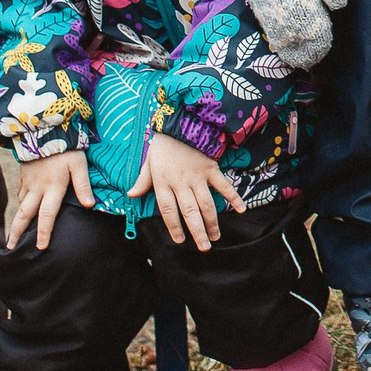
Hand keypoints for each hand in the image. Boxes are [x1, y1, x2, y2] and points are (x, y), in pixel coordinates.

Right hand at [6, 151, 92, 251]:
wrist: (43, 128)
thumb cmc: (66, 146)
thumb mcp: (79, 164)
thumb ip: (83, 185)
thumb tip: (90, 205)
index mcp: (52, 187)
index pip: (47, 215)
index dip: (44, 232)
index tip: (40, 247)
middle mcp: (37, 188)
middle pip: (25, 214)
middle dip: (17, 232)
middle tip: (11, 248)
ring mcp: (28, 181)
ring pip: (20, 205)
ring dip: (17, 220)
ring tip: (14, 234)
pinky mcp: (23, 174)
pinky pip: (19, 193)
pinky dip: (19, 204)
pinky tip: (21, 209)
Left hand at [130, 132, 244, 250]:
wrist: (181, 122)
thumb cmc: (163, 144)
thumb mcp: (148, 161)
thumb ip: (142, 180)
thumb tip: (130, 195)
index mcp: (163, 182)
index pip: (169, 210)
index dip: (174, 227)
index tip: (180, 241)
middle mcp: (181, 182)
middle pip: (190, 212)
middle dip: (197, 232)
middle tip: (204, 247)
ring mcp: (197, 176)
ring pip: (206, 204)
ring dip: (212, 222)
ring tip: (216, 236)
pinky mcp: (211, 168)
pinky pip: (223, 186)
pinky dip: (233, 198)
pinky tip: (241, 210)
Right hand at [232, 0, 350, 68]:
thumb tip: (340, 5)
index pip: (305, 21)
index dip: (315, 39)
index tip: (324, 51)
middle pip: (287, 29)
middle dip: (300, 48)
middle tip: (311, 61)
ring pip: (271, 26)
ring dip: (284, 45)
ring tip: (294, 59)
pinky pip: (259, 15)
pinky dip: (270, 30)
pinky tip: (277, 39)